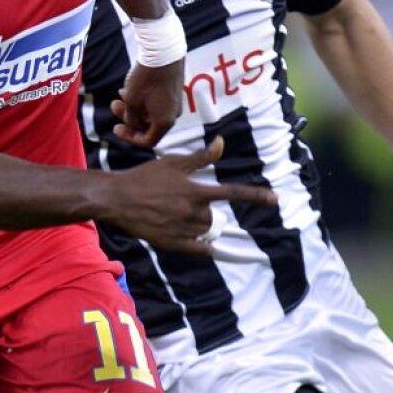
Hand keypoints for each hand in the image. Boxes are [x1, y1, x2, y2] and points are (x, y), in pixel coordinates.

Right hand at [104, 137, 276, 253]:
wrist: (117, 199)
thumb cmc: (144, 177)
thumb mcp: (173, 162)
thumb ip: (200, 157)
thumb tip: (222, 144)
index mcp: (196, 190)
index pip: (233, 193)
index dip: (256, 196)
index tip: (275, 200)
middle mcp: (193, 212)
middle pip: (213, 217)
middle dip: (205, 212)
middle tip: (183, 204)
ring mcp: (183, 230)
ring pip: (204, 231)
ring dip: (199, 226)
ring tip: (175, 216)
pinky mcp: (173, 244)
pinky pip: (198, 249)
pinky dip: (204, 247)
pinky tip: (205, 246)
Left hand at [111, 61, 182, 148]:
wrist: (163, 52)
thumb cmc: (147, 79)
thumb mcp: (132, 102)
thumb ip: (131, 119)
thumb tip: (133, 125)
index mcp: (164, 123)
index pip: (148, 141)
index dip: (130, 138)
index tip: (117, 128)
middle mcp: (172, 115)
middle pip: (149, 126)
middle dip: (129, 118)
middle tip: (114, 106)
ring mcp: (175, 103)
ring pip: (152, 112)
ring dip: (134, 107)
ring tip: (119, 95)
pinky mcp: (174, 90)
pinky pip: (157, 102)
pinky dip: (143, 99)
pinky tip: (129, 88)